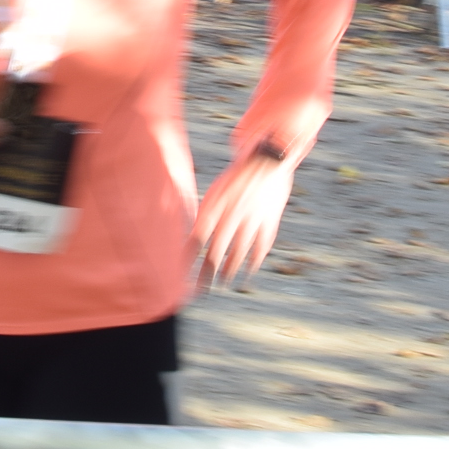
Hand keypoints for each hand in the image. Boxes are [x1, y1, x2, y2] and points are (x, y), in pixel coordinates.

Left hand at [193, 146, 292, 288]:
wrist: (268, 159)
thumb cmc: (236, 177)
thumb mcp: (216, 190)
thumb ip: (205, 212)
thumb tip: (190, 237)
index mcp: (217, 203)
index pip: (198, 235)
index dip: (188, 255)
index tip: (178, 272)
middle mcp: (234, 212)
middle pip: (218, 248)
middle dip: (208, 270)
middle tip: (201, 289)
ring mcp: (253, 216)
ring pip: (240, 250)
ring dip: (231, 268)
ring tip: (223, 281)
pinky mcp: (270, 219)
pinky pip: (262, 244)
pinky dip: (255, 259)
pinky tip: (249, 270)